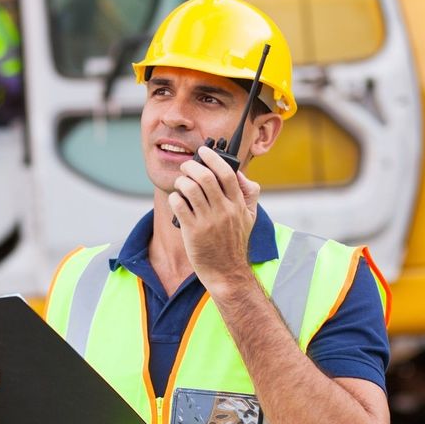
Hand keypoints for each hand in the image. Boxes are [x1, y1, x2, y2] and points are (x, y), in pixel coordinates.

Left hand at [168, 146, 259, 291]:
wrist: (227, 272)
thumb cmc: (235, 243)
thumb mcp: (250, 218)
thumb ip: (249, 194)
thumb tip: (240, 173)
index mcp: (238, 205)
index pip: (227, 174)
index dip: (213, 158)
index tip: (203, 151)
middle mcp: (224, 211)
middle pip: (205, 178)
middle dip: (191, 167)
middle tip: (186, 166)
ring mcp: (208, 221)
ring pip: (190, 189)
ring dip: (181, 181)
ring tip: (180, 183)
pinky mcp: (193, 232)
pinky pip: (179, 205)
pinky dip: (175, 198)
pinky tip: (176, 199)